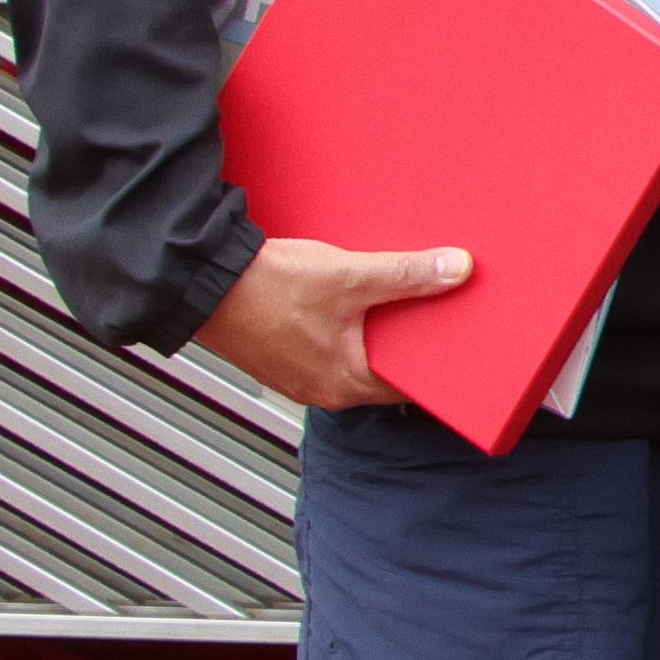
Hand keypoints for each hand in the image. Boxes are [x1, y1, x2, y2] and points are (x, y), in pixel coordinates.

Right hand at [193, 233, 476, 413]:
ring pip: (352, 354)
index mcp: (345, 384)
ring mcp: (298, 375)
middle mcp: (322, 389)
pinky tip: (346, 297)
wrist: (201, 281)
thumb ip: (405, 275)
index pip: (410, 385)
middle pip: (381, 367)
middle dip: (404, 338)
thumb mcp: (348, 277)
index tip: (458, 340)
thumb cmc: (267, 289)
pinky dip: (342, 325)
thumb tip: (456, 270)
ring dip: (370, 328)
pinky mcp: (279, 355)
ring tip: (389, 296)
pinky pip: (326, 344)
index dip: (436, 361)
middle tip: (430, 309)